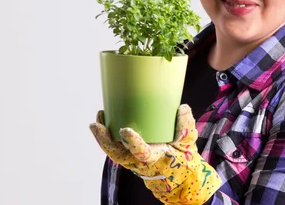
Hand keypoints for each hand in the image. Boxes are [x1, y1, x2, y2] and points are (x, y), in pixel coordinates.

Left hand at [89, 104, 221, 203]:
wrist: (176, 177)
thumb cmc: (182, 158)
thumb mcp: (188, 143)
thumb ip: (186, 126)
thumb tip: (183, 108)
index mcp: (156, 158)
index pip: (141, 153)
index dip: (133, 142)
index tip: (125, 130)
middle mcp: (139, 161)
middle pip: (117, 154)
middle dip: (105, 140)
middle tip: (96, 124)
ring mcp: (132, 160)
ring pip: (112, 151)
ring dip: (101, 136)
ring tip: (97, 119)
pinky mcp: (128, 155)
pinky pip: (113, 147)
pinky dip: (105, 136)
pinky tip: (102, 120)